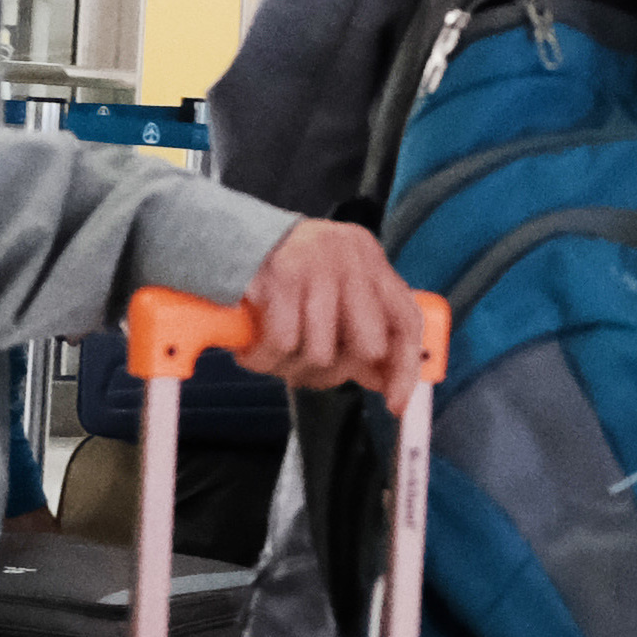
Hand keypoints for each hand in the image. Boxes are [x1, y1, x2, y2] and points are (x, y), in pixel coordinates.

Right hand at [240, 218, 419, 391]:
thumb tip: (384, 381)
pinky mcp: (282, 278)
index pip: (407, 322)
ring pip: (321, 353)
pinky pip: (283, 344)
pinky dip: (265, 360)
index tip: (395, 402)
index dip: (404, 368)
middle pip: (368, 346)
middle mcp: (352, 260)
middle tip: (308, 371)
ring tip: (274, 359)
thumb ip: (361, 331)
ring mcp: (318, 267)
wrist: (228, 234)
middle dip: (337, 371)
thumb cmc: (288, 269)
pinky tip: (254, 353)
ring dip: (293, 369)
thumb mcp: (334, 289)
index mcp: (370, 262)